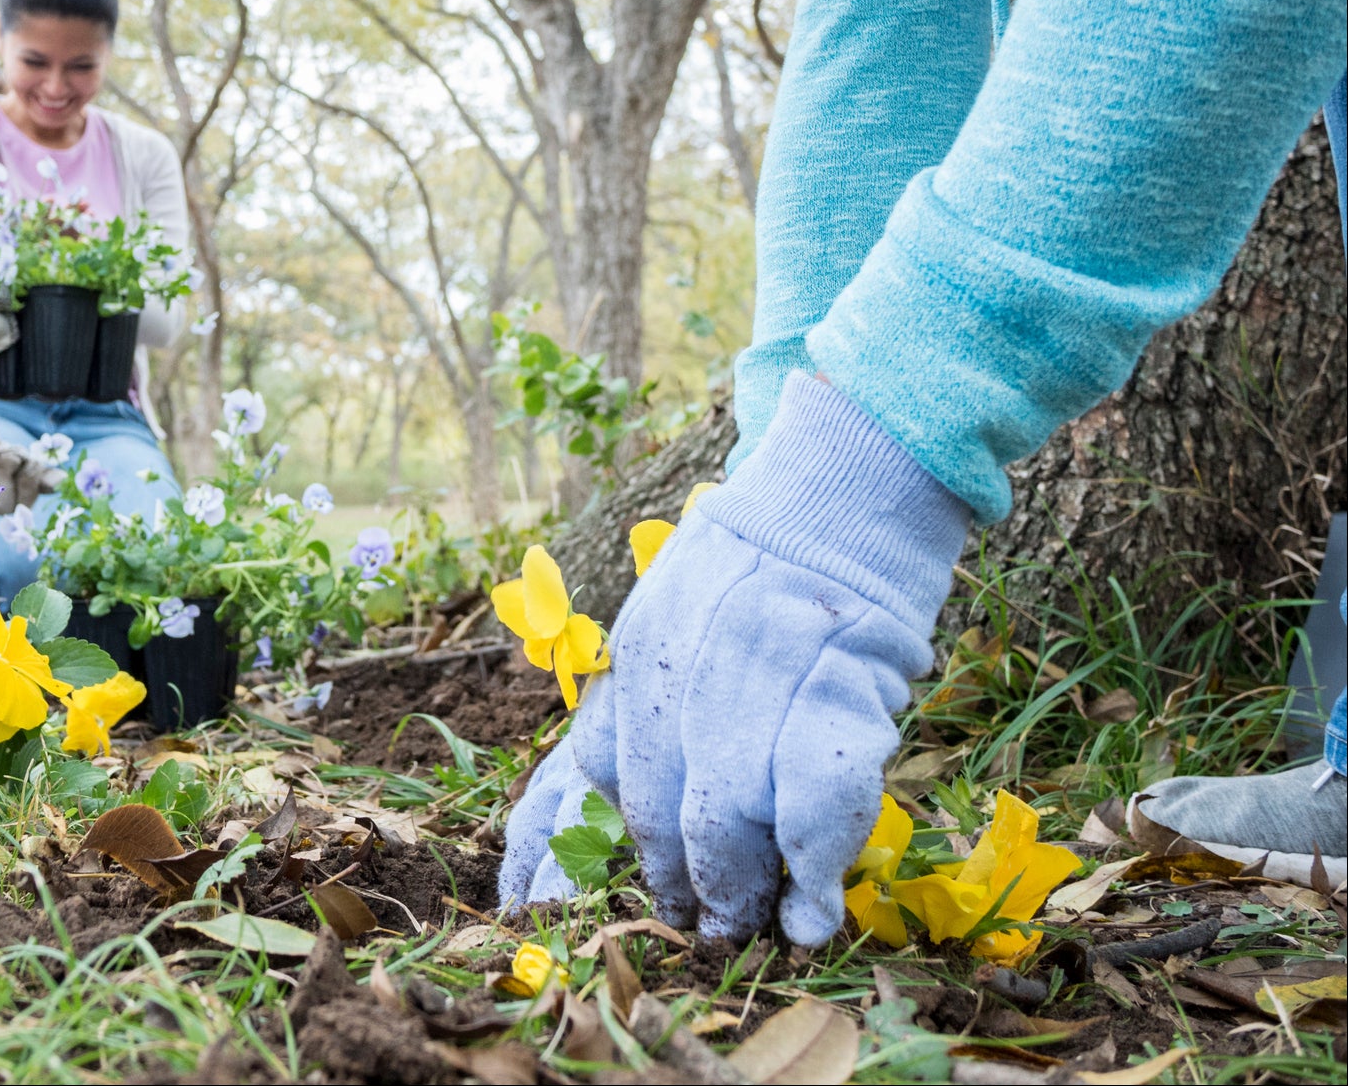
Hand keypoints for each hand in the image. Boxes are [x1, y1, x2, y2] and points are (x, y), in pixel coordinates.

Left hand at [504, 374, 967, 942]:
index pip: (587, 773)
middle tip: (702, 926)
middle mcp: (680, 670)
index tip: (581, 902)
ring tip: (753, 929)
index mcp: (634, 656)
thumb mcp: (668, 616)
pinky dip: (815, 872)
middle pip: (656, 810)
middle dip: (678, 883)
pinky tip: (814, 913)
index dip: (585, 849)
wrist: (838, 491)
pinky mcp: (838, 687)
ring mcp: (756, 679)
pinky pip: (814, 804)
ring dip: (740, 889)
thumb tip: (604, 805)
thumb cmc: (755, 567)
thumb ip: (642, 702)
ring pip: (728, 818)